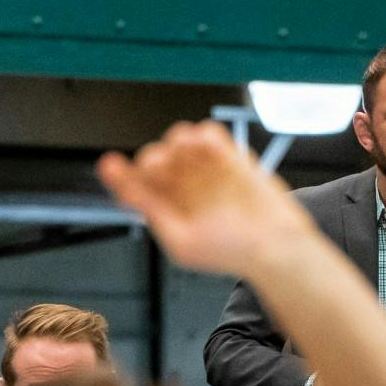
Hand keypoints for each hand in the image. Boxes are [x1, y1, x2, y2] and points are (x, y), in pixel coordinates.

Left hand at [96, 121, 312, 279]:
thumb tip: (127, 190)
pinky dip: (204, 137)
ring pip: (178, 139)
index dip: (120, 174)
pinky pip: (207, 133)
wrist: (275, 245)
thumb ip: (153, 213)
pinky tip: (212, 154)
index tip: (111, 165)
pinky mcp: (229, 157)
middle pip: (154, 157)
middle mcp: (182, 188)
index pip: (132, 184)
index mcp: (166, 209)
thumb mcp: (181, 241)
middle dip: (155, 160)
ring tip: (192, 161)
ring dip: (179, 144)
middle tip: (168, 173)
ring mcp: (205, 171)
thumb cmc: (230, 252)